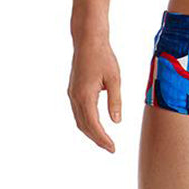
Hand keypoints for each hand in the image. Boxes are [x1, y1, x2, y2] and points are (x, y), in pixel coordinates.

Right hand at [67, 36, 121, 151]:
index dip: (102, 139)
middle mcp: (75, 97)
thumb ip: (115, 100)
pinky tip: (96, 123)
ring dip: (91, 131)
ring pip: (79, 120)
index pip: (93, 125)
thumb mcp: (114, 78)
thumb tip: (117, 122)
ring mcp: (72, 94)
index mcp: (85, 96)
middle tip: (110, 147)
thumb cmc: (103, 57)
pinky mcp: (73, 90)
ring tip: (105, 139)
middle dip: (97, 139)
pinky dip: (87, 121)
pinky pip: (78, 111)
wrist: (88, 40)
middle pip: (84, 126)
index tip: (113, 148)